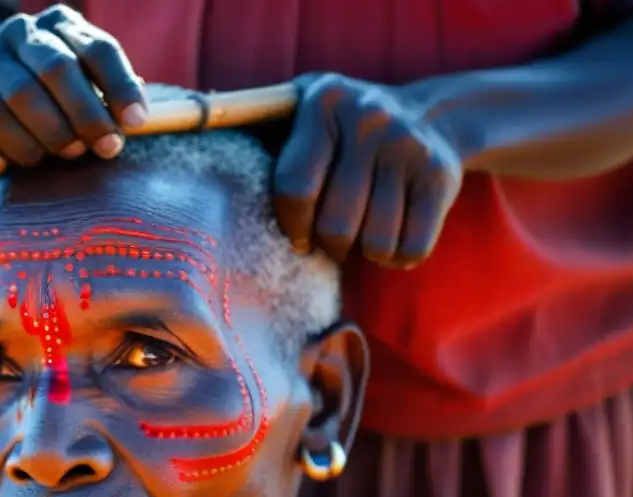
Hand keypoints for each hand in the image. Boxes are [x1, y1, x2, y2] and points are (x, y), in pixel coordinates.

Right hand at [0, 4, 145, 173]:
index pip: (96, 49)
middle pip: (53, 70)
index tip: (135, 124)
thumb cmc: (60, 95)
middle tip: (103, 149)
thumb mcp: (90, 83)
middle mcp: (15, 36)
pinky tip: (1, 167)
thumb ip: (110, 95)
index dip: (119, 86)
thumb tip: (134, 117)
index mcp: (58, 26)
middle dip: (84, 117)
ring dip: (37, 141)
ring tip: (58, 157)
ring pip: (3, 106)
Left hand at [274, 73, 462, 268]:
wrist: (432, 113)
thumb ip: (259, 137)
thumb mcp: (301, 116)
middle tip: (332, 235)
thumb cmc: (341, 132)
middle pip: (335, 227)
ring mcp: (409, 145)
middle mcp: (369, 118)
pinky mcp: (441, 175)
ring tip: (364, 229)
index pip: (294, 188)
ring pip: (374, 244)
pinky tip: (392, 235)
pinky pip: (410, 249)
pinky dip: (396, 258)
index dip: (292, 226)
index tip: (297, 234)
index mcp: (323, 103)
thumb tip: (191, 146)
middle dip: (329, 245)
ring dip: (365, 252)